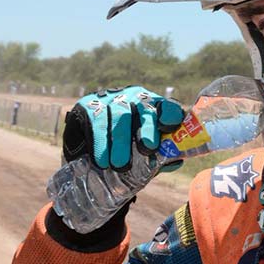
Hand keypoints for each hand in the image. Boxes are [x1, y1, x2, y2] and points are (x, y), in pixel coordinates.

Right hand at [62, 86, 183, 172]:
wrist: (87, 147)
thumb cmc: (126, 151)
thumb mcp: (144, 153)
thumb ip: (160, 156)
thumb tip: (176, 162)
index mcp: (154, 108)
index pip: (167, 107)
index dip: (170, 114)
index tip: (168, 125)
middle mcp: (135, 98)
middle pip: (145, 108)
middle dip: (148, 127)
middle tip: (148, 148)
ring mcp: (112, 99)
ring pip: (120, 116)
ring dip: (121, 142)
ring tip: (120, 165)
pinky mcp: (89, 105)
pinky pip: (97, 122)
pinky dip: (100, 143)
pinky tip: (102, 161)